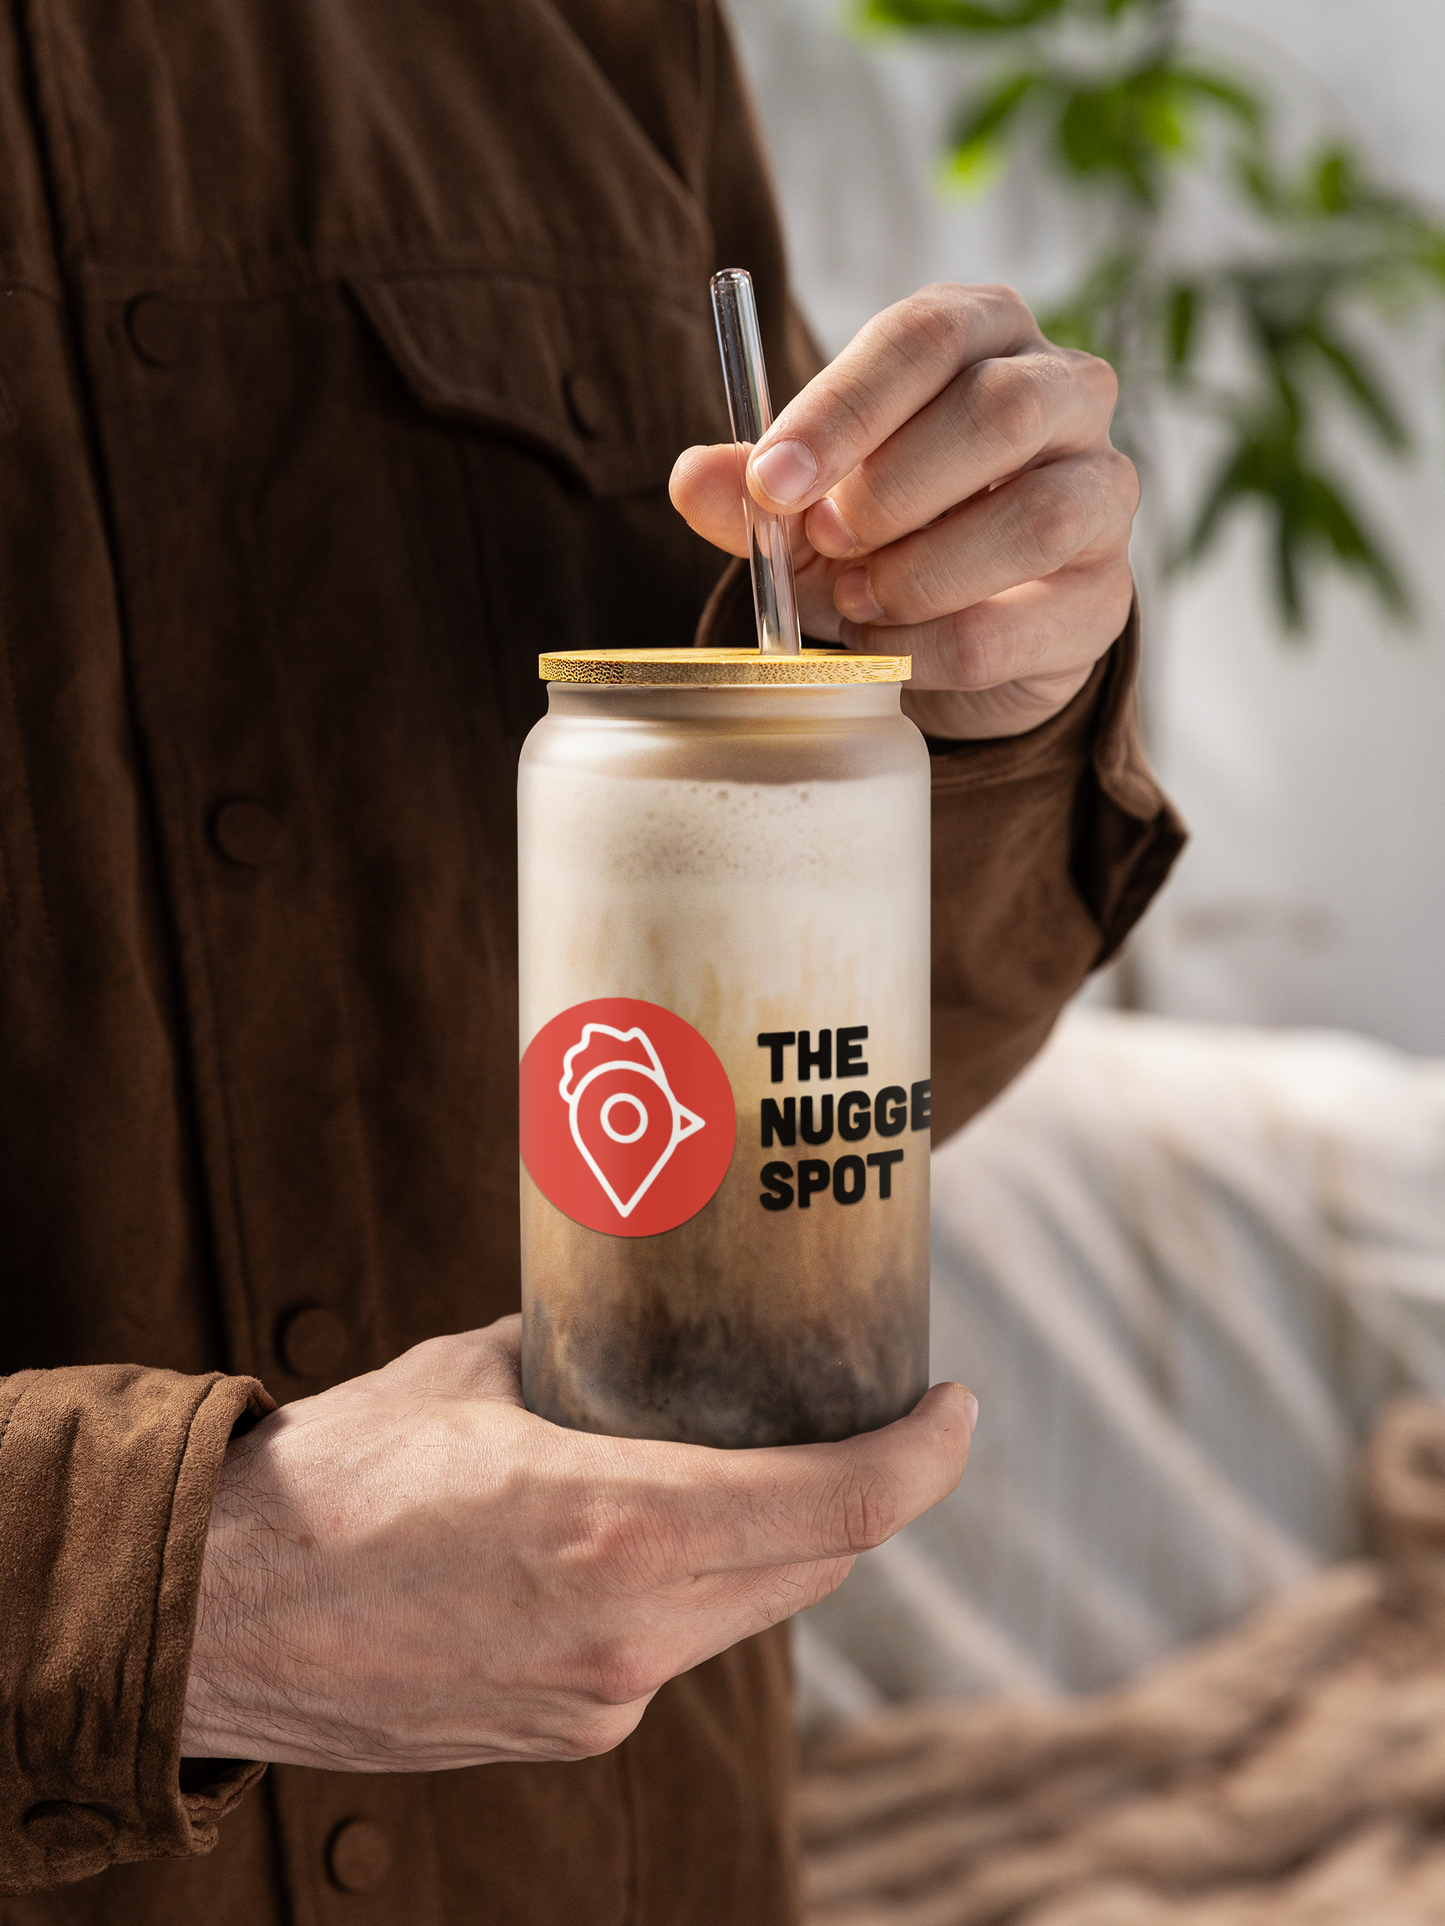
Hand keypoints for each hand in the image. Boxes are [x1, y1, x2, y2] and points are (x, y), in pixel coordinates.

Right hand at [181, 1316, 974, 1769]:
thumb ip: (582, 1359)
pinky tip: (653, 1539)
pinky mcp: (567, 1730)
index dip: (924, 1459)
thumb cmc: (338, 1473)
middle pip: (815, 1564)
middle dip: (861, 1494)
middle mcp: (632, 1630)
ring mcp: (603, 1695)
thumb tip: (633, 1318)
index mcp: (620, 1523)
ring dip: (781, 1543)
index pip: (840, 1507)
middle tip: (868, 1420)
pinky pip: (675, 1650)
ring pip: (751, 1612)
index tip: (955, 1408)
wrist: (220, 1613)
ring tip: (762, 1466)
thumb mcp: (476, 1375)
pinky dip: (698, 1589)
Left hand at [671, 282, 1136, 739]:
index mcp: (982, 332)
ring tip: (856, 598)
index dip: (843, 410)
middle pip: (1000, 410)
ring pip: (1036, 517)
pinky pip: (1022, 623)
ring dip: (921, 572)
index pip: (924, 336)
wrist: (955, 636)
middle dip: (891, 489)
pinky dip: (934, 645)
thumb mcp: (804, 503)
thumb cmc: (883, 533)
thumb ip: (752, 489)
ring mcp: (1102, 493)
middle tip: (825, 542)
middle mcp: (1065, 392)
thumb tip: (691, 479)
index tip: (774, 483)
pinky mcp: (1104, 596)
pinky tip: (891, 647)